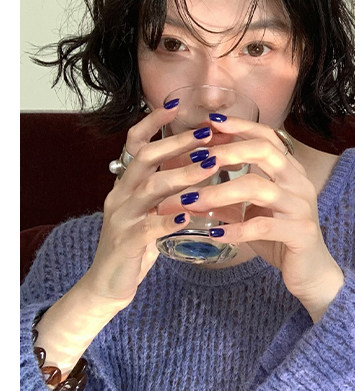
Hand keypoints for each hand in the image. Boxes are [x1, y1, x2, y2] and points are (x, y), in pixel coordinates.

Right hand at [79, 103, 226, 310]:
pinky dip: (170, 219)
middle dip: (177, 143)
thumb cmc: (137, 244)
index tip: (177, 106)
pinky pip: (149, 227)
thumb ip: (170, 189)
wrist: (107, 284)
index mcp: (126, 184)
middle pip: (145, 158)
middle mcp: (120, 195)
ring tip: (210, 166)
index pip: (135, 143)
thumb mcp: (151, 210)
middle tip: (208, 134)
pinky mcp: (126, 243)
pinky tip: (190, 215)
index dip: (153, 123)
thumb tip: (204, 163)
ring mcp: (122, 218)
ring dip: (182, 174)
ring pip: (150, 188)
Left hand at [182, 118, 344, 320]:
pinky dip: (235, 229)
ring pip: (259, 187)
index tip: (210, 123)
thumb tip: (192, 185)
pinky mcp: (300, 233)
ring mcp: (301, 207)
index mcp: (290, 172)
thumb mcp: (252, 214)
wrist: (312, 273)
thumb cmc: (281, 239)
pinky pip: (263, 226)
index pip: (267, 137)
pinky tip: (214, 234)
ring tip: (191, 201)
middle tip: (196, 160)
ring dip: (219, 192)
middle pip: (264, 152)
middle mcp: (299, 183)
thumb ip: (229, 198)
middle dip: (227, 152)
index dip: (240, 127)